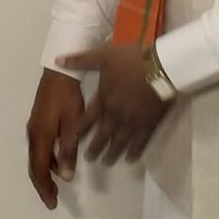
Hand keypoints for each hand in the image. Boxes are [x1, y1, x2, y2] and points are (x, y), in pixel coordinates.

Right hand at [26, 68, 86, 208]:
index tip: (52, 203)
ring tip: (56, 186)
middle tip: (52, 200)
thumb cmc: (67, 98)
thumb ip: (68, 150)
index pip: (39, 170)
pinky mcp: (38, 123)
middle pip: (34, 166)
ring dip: (44, 174)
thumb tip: (66, 177)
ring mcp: (34, 128)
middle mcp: (33, 135)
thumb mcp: (72, 124)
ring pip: (36, 158)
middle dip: (42, 185)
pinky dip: (46, 161)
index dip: (45, 188)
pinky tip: (58, 163)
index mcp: (40, 137)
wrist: (58, 74)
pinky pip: (39, 148)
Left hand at [59, 45, 170, 169]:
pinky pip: (140, 142)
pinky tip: (130, 159)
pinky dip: (134, 152)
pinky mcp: (149, 124)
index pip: (87, 119)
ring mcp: (132, 122)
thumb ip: (81, 60)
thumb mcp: (103, 56)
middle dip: (94, 148)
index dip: (79, 130)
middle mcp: (115, 115)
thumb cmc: (132, 60)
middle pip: (102, 135)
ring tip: (106, 162)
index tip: (73, 140)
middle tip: (89, 158)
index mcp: (103, 99)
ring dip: (111, 154)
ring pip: (119, 142)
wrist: (161, 67)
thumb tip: (57, 61)